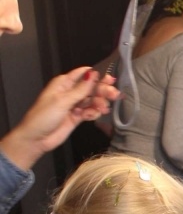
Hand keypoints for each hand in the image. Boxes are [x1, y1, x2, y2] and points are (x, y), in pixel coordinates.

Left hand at [1, 69, 120, 168]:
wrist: (36, 139)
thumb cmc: (44, 116)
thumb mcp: (62, 101)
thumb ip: (80, 89)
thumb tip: (94, 74)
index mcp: (63, 83)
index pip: (83, 74)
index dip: (96, 75)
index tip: (109, 78)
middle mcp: (70, 92)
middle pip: (91, 88)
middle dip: (102, 90)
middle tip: (114, 94)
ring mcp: (74, 105)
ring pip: (92, 100)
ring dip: (100, 103)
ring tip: (103, 109)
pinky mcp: (77, 117)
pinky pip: (90, 112)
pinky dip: (94, 113)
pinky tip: (95, 115)